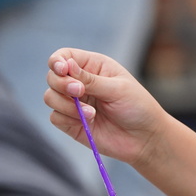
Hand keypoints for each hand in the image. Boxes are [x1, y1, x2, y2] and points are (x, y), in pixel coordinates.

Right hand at [44, 49, 167, 167]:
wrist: (145, 138)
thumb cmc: (138, 108)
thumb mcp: (117, 89)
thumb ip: (90, 79)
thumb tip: (65, 65)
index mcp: (93, 67)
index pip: (63, 56)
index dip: (57, 61)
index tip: (62, 70)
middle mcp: (80, 82)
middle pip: (52, 76)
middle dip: (61, 84)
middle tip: (80, 92)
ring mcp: (75, 103)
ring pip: (50, 97)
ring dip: (66, 104)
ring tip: (92, 113)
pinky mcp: (72, 122)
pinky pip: (55, 117)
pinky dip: (67, 118)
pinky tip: (88, 121)